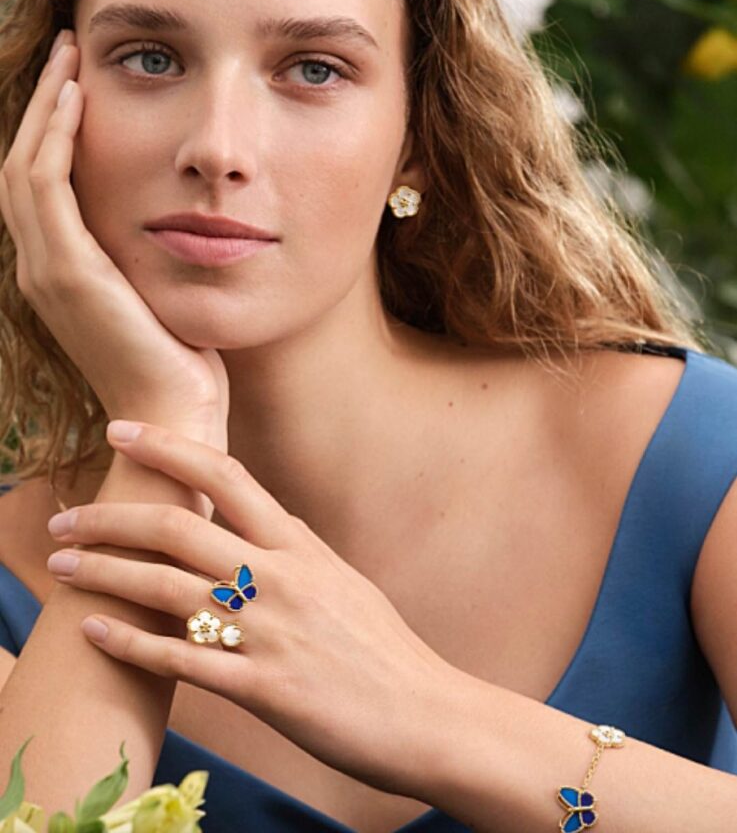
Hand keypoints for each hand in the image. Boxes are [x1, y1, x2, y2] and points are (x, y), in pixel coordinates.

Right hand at [0, 31, 227, 444]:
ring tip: (71, 59)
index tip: (79, 85)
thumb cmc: (178, 360)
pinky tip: (78, 100)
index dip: (50, 131)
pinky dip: (54, 139)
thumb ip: (142, 255)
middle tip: (69, 54)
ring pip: (24, 167)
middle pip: (21, 167)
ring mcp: (46, 270)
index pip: (40, 186)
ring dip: (45, 107)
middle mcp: (39, 268)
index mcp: (59, 272)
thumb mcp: (155, 294)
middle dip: (43, 105)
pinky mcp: (67, 272)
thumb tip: (171, 216)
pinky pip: (46, 186)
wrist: (173, 412)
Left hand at [45, 420, 450, 797]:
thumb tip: (265, 521)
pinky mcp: (261, 688)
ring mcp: (269, 633)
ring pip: (166, 588)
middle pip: (178, 527)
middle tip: (64, 520)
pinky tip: (94, 630)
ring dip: (103, 573)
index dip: (168, 446)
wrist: (426, 714)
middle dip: (111, 518)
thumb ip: (297, 550)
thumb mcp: (343, 581)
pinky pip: (180, 660)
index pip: (226, 475)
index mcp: (300, 546)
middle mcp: (280, 579)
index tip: (120, 429)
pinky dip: (129, 642)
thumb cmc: (383, 649)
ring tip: (59, 567)